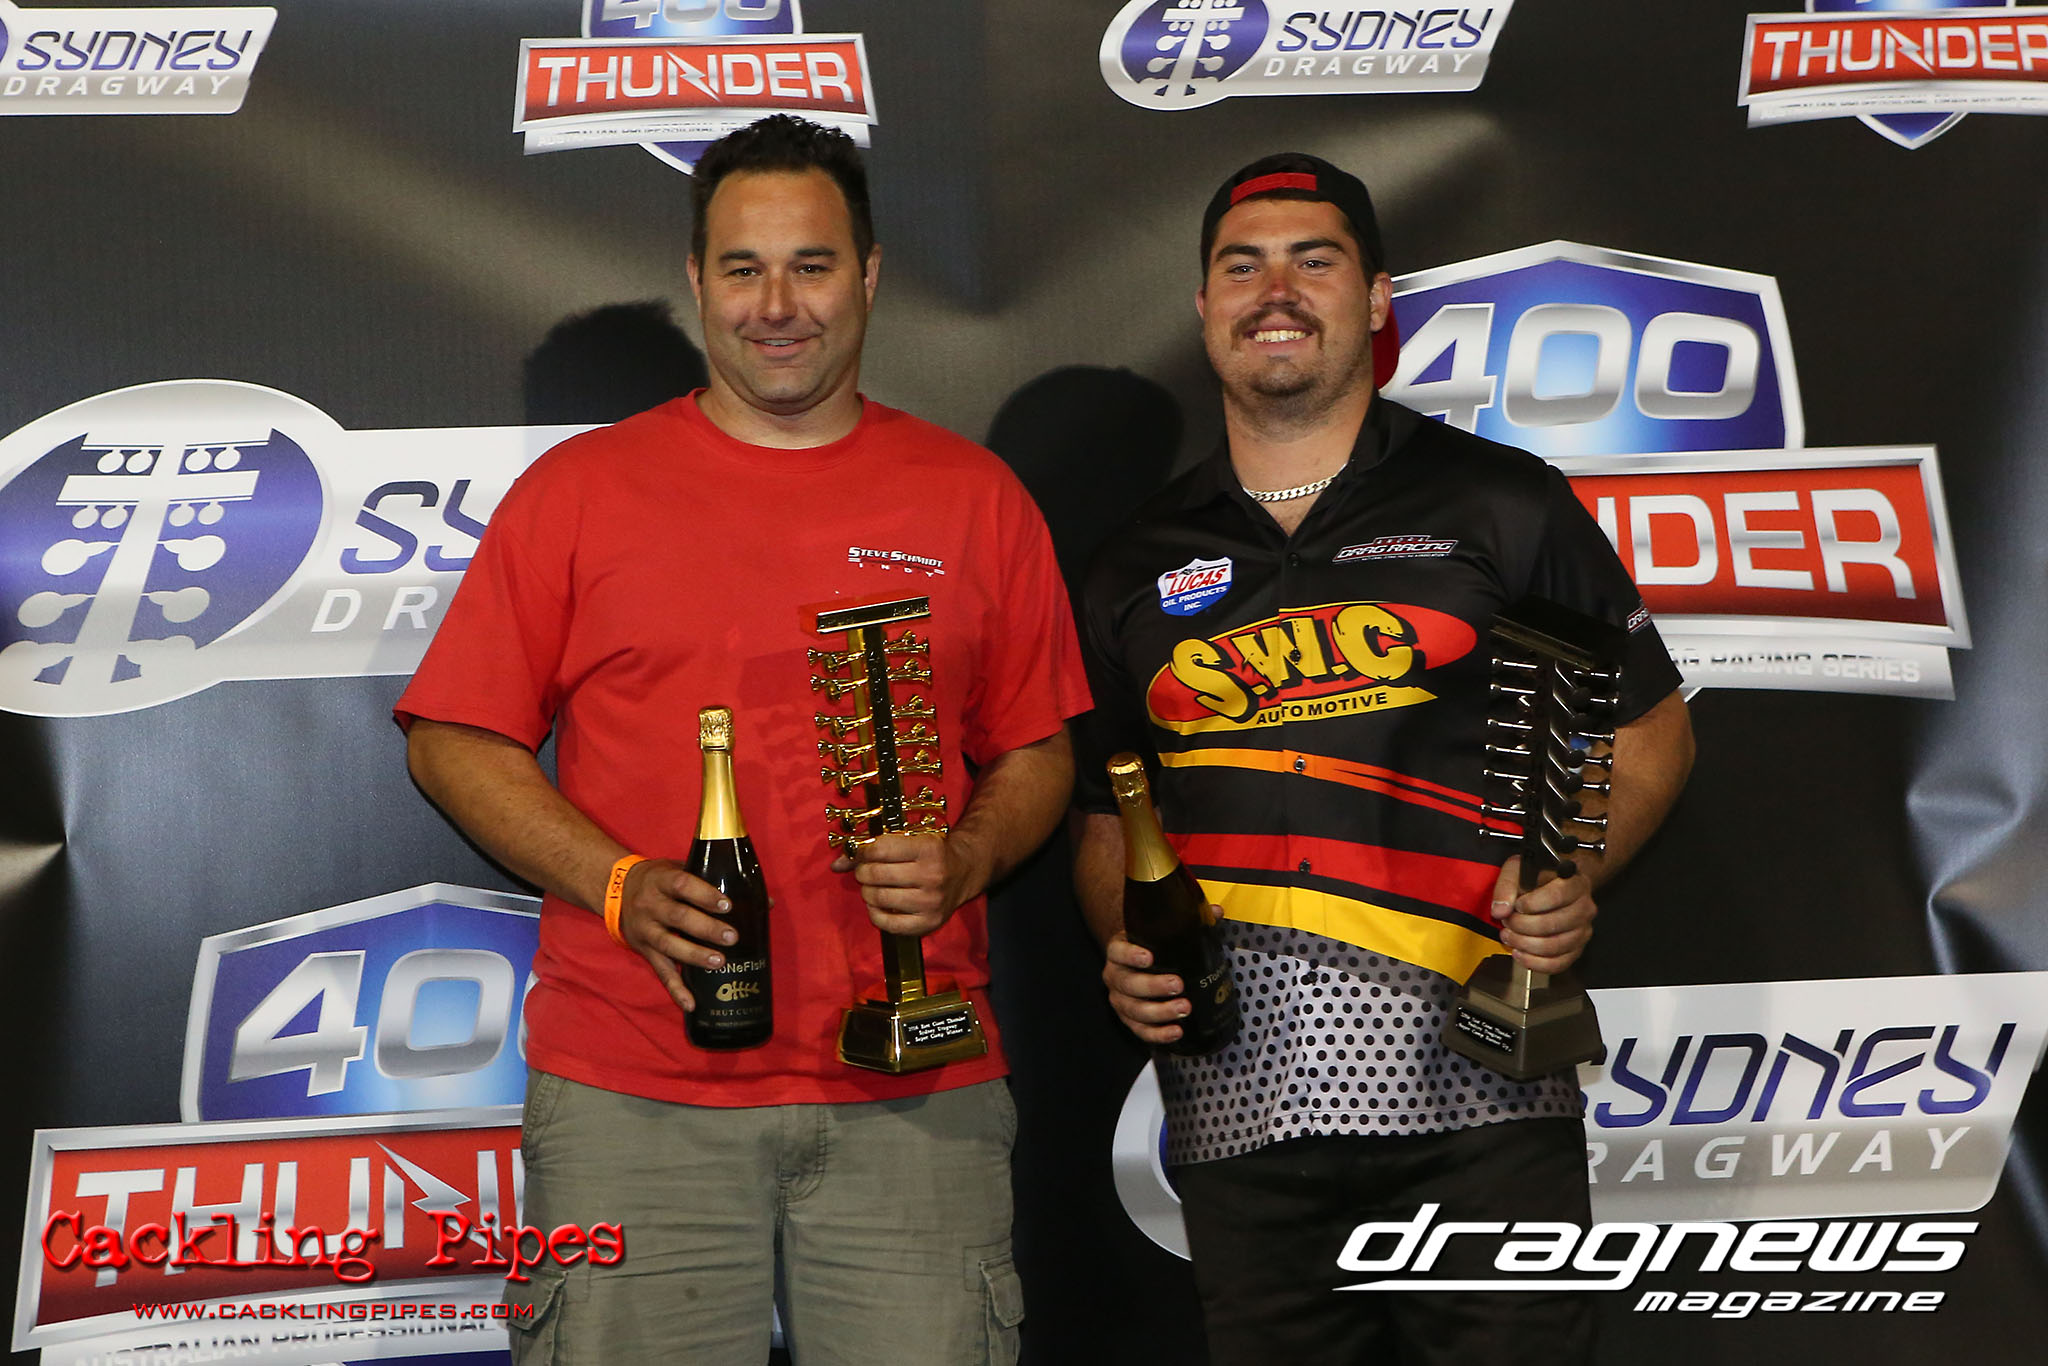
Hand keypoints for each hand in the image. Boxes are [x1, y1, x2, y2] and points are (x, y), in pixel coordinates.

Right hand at [614, 859, 739, 1012]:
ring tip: (719, 963)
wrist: (616, 890)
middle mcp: (650, 905)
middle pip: (678, 916)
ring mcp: (646, 930)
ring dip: (694, 955)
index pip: (682, 884)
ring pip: (668, 945)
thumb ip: (717, 882)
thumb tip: (766, 902)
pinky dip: (676, 990)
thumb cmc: (661, 880)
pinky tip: (691, 1004)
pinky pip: (661, 972)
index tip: (727, 905)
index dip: (704, 895)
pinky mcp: (644, 951)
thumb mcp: (681, 869)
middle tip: (732, 937)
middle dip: (706, 928)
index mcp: (662, 880)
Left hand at [830, 831, 985, 937]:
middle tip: (866, 871)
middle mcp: (931, 876)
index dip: (862, 852)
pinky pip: (888, 924)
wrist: (964, 872)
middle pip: (876, 874)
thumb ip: (873, 849)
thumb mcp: (910, 840)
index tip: (861, 854)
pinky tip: (879, 905)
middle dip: (862, 872)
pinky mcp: (928, 923)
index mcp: (928, 849)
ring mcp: (931, 902)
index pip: (879, 850)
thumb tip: (836, 865)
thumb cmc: (931, 853)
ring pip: (879, 898)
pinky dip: (875, 914)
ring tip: (873, 887)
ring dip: (867, 892)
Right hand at [1103, 931, 1203, 1045]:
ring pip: (1133, 1010)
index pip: (1118, 951)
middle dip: (1153, 986)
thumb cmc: (1153, 947)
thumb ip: (1189, 920)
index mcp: (1120, 950)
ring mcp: (1121, 1000)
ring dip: (1159, 1012)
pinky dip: (1157, 1034)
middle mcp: (1115, 976)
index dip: (1131, 955)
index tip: (1149, 957)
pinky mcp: (1130, 1020)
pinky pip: (1140, 1031)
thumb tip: (1217, 911)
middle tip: (1178, 984)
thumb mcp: (1164, 931)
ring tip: (1184, 1008)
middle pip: (1127, 984)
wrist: (1139, 964)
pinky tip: (1176, 1031)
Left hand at [1489, 855, 1595, 973]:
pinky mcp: (1576, 949)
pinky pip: (1558, 964)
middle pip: (1553, 924)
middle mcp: (1584, 908)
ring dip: (1525, 944)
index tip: (1517, 905)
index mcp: (1575, 883)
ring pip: (1555, 946)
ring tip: (1510, 936)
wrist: (1554, 885)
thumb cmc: (1539, 877)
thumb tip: (1501, 909)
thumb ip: (1507, 886)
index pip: (1557, 896)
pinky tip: (1520, 953)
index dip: (1532, 904)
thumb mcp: (1519, 870)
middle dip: (1522, 926)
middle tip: (1507, 921)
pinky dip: (1535, 963)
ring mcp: (1582, 931)